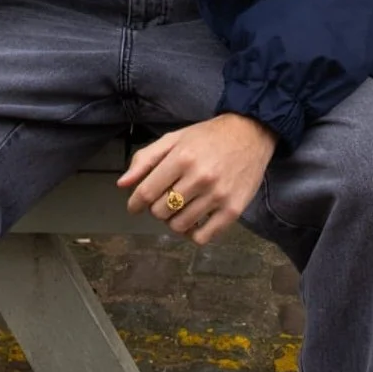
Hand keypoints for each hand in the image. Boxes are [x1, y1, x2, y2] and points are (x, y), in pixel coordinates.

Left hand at [118, 114, 278, 244]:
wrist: (250, 134)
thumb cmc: (208, 136)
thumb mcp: (175, 139)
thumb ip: (146, 159)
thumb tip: (122, 184)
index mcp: (182, 157)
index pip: (147, 192)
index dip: (135, 203)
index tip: (134, 206)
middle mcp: (199, 177)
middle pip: (161, 211)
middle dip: (156, 208)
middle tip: (165, 199)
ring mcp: (218, 195)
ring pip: (179, 226)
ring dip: (174, 221)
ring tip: (180, 208)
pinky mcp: (233, 210)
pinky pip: (203, 238)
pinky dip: (194, 234)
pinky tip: (195, 221)